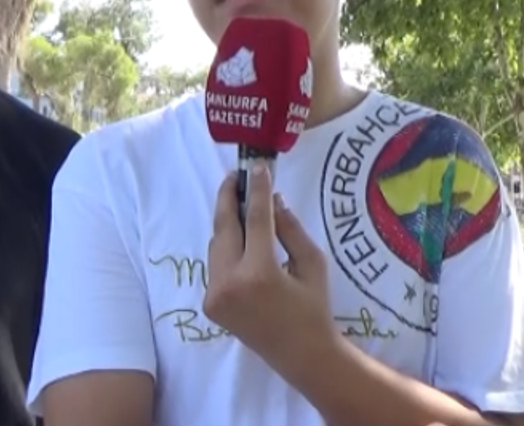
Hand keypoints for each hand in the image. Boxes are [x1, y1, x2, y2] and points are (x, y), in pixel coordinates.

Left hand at [202, 163, 336, 368]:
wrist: (301, 355)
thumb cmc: (314, 308)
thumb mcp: (312, 264)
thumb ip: (290, 229)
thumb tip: (272, 200)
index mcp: (259, 273)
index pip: (254, 219)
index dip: (255, 190)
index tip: (257, 167)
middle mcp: (230, 283)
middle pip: (223, 227)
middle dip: (227, 197)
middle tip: (235, 176)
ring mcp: (215, 295)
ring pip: (216, 245)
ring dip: (227, 223)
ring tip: (239, 202)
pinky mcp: (210, 304)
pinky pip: (216, 264)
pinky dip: (227, 248)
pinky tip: (239, 237)